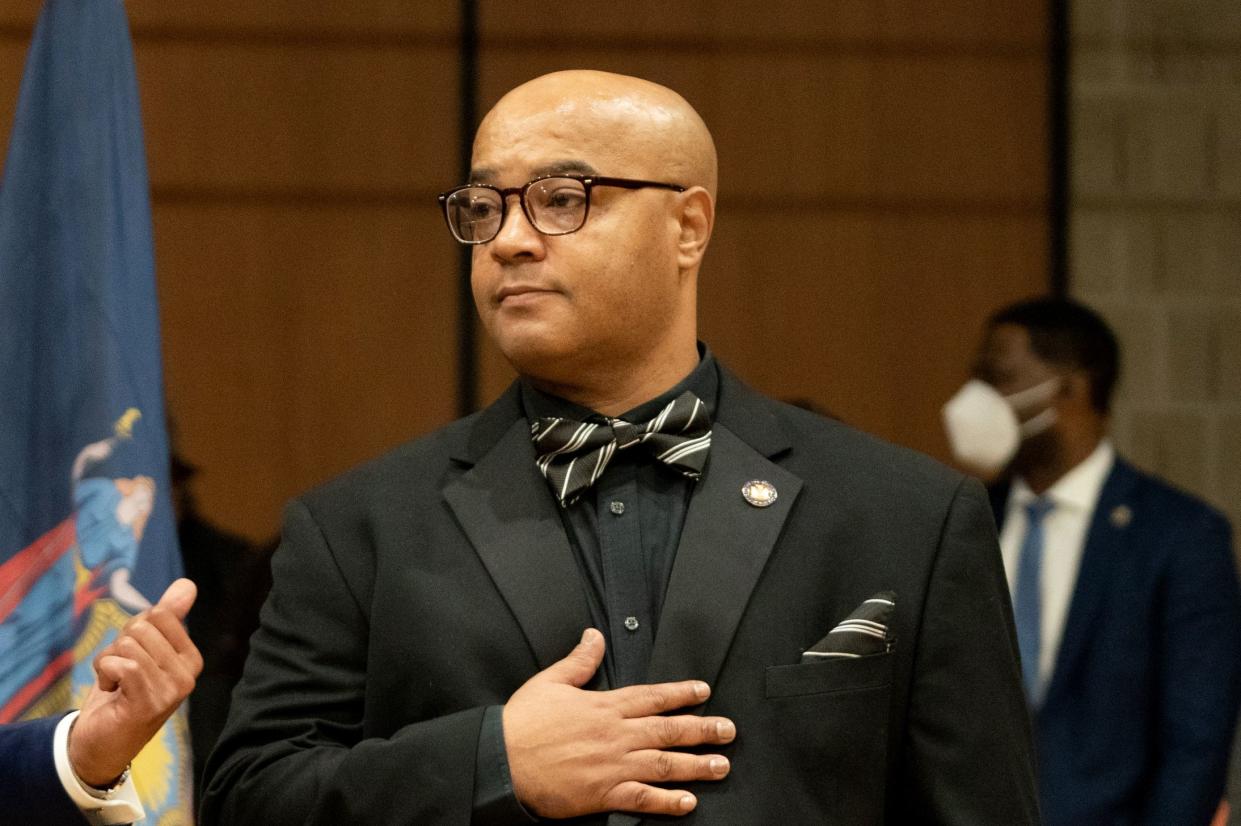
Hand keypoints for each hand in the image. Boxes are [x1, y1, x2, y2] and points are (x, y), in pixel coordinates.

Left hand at [68, 578, 202, 787]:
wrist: (99, 744)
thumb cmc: (121, 693)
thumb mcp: (142, 650)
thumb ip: (166, 618)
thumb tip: (188, 584)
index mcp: (191, 658)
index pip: (160, 614)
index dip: (133, 630)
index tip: (131, 657)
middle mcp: (188, 674)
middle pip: (143, 627)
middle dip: (119, 645)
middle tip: (121, 674)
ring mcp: (172, 690)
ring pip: (129, 645)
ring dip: (108, 661)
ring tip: (115, 685)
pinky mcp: (150, 703)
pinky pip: (123, 664)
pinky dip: (106, 672)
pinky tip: (112, 691)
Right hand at [502, 628, 735, 817]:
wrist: (502, 760)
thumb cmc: (522, 723)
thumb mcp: (550, 682)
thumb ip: (579, 661)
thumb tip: (594, 636)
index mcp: (604, 706)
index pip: (652, 697)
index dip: (681, 694)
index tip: (703, 692)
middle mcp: (616, 734)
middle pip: (668, 730)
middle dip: (702, 729)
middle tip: (728, 730)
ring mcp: (612, 765)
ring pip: (663, 764)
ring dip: (695, 765)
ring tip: (721, 766)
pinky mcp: (603, 794)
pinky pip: (642, 799)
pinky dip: (666, 802)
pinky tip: (687, 803)